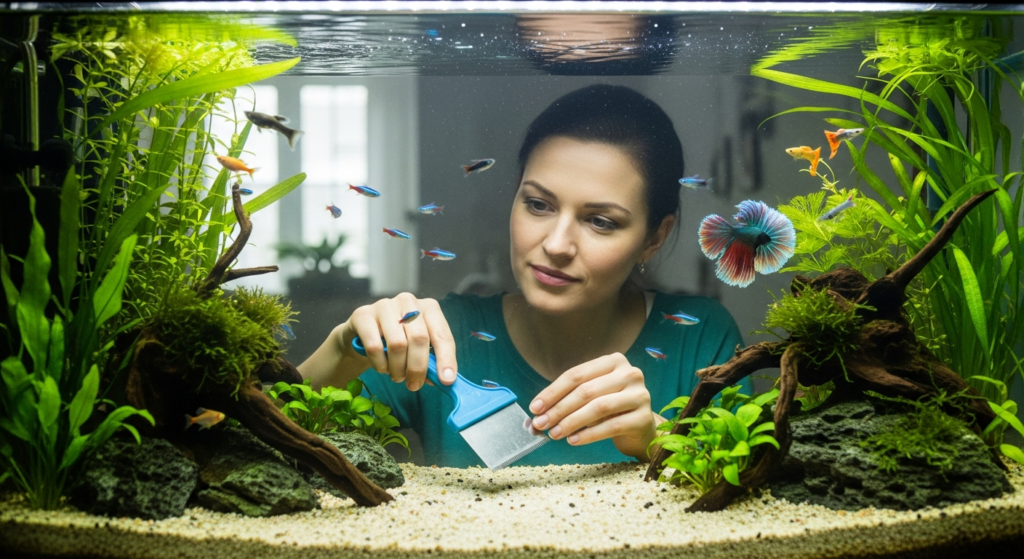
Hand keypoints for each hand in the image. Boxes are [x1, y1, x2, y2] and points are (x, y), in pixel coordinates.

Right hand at [335, 293, 457, 390]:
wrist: (362, 334)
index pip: (442, 335)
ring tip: (397, 376)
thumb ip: (431, 361)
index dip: (446, 359)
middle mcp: (408, 301)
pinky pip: (374, 346)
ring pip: (397, 344)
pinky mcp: (362, 314)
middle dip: (418, 368)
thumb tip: (443, 379)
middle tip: (413, 385)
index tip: (446, 380)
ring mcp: (384, 305)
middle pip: (419, 339)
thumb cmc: (397, 341)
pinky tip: (382, 368)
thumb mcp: (417, 348)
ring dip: (397, 368)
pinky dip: (380, 364)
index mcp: (429, 308)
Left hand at [528, 353, 659, 460]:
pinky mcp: (644, 417)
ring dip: (572, 422)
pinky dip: (589, 434)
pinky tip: (573, 440)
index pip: (576, 375)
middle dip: (559, 409)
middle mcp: (630, 373)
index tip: (535, 408)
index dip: (552, 391)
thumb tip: (535, 416)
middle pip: (586, 390)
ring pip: (598, 407)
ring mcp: (640, 395)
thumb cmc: (610, 409)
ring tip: (555, 434)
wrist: (640, 428)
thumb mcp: (590, 398)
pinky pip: (611, 426)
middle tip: (541, 424)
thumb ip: (566, 401)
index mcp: (613, 361)